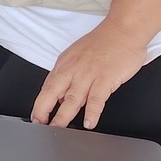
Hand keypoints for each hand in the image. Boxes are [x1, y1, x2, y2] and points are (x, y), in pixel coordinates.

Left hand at [31, 24, 148, 128]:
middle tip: (41, 127)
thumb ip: (70, 76)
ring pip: (72, 99)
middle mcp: (74, 69)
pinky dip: (92, 112)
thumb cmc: (103, 42)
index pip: (47, 86)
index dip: (40, 104)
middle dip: (44, 111)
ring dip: (64, 116)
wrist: (123, 30)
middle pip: (53, 93)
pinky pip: (97, 98)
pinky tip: (89, 123)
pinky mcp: (105, 78)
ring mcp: (89, 74)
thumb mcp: (78, 56)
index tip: (36, 118)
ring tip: (59, 130)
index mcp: (65, 63)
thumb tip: (62, 97)